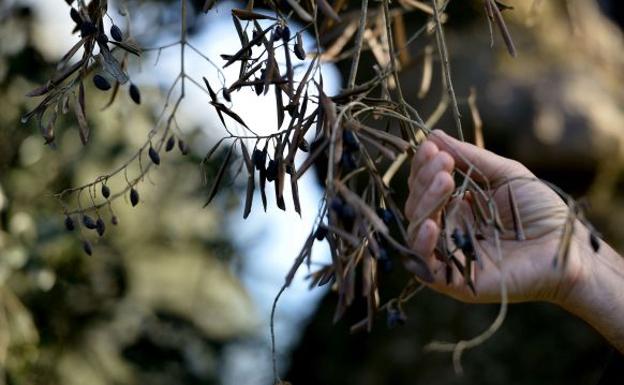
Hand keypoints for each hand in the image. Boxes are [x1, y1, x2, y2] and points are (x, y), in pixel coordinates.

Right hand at [404, 130, 582, 304]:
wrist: (570, 249)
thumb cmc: (542, 212)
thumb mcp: (505, 175)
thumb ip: (470, 157)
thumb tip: (434, 135)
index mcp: (456, 209)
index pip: (423, 188)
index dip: (422, 166)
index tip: (431, 145)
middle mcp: (448, 232)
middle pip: (417, 206)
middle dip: (425, 180)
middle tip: (444, 161)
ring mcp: (450, 256)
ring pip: (417, 231)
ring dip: (425, 203)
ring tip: (445, 181)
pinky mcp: (455, 283)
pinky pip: (426, 267)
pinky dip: (422, 245)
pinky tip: (431, 223)